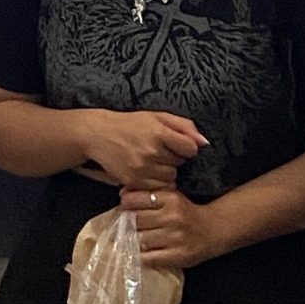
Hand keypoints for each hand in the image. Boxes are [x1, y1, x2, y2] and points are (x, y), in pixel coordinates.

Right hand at [76, 109, 206, 190]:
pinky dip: (154, 181)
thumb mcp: (158, 116)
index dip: (185, 147)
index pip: (190, 149)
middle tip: (159, 151)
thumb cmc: (131, 124)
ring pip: (170, 178)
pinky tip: (146, 170)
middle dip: (173, 158)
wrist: (99, 134)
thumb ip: (184, 126)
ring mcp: (141, 168)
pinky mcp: (133, 180)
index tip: (176, 144)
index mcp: (159, 133)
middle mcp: (151, 152)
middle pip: (179, 164)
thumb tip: (204, 143)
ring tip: (152, 161)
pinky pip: (156, 187)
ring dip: (165, 171)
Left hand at [119, 184, 229, 269]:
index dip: (127, 203)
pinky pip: (148, 257)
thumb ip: (149, 194)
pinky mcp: (176, 255)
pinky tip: (145, 251)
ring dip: (136, 240)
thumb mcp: (172, 197)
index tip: (126, 207)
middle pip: (136, 220)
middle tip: (132, 225)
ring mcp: (174, 238)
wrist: (213, 230)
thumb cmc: (187, 213)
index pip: (137, 200)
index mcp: (171, 199)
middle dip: (130, 222)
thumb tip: (122, 194)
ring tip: (140, 238)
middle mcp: (172, 217)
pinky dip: (142, 255)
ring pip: (140, 239)